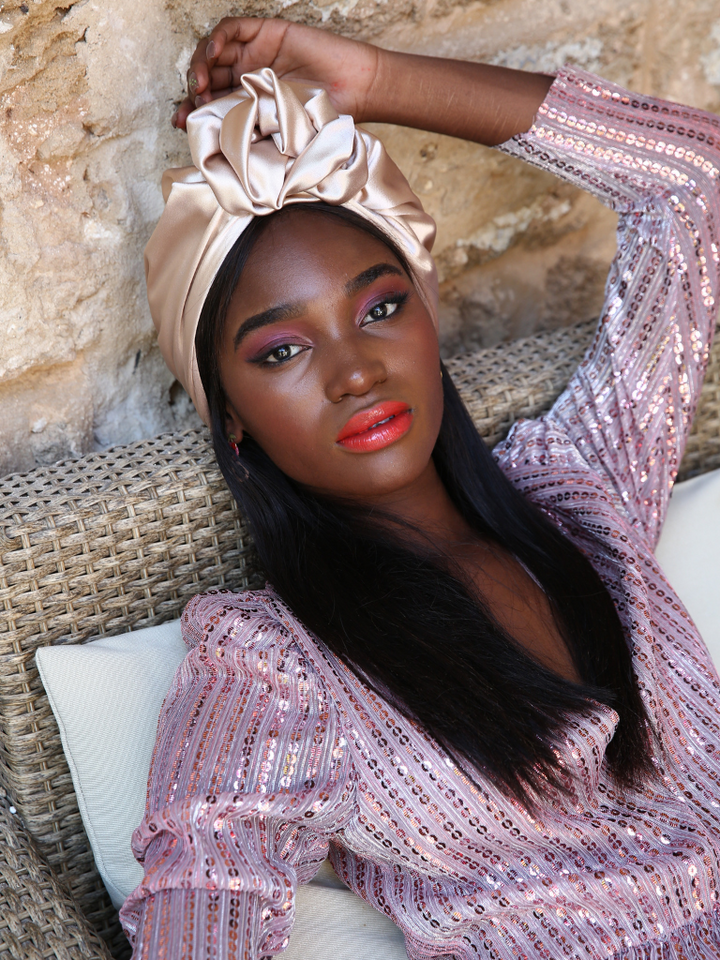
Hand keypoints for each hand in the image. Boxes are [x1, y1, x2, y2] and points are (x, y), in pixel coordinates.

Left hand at [173, 18, 380, 129]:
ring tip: (200, 81)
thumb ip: (252, 137)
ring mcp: (254, 53)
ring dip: (201, 64)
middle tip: (194, 102)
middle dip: (193, 88)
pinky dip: (218, 37)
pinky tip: (214, 51)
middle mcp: (247, 77)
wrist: (355, 91)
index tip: (181, 123)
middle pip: (208, 76)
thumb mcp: (281, 136)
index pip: (211, 102)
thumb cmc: (324, 119)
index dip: (191, 110)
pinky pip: (233, 29)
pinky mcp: (266, 33)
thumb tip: (221, 156)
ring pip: (214, 52)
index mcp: (248, 103)